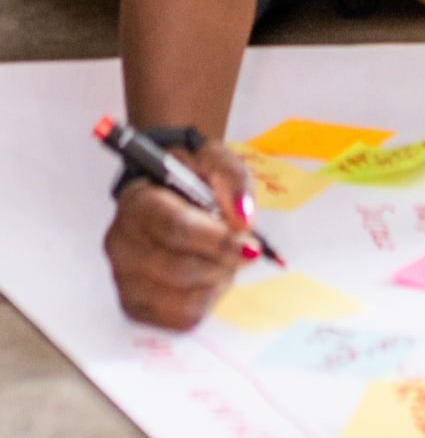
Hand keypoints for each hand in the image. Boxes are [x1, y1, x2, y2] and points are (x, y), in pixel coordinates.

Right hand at [104, 140, 251, 329]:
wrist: (167, 193)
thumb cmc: (190, 178)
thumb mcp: (213, 160)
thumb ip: (232, 181)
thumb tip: (243, 219)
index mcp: (135, 202)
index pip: (174, 228)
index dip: (216, 239)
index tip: (248, 241)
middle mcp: (121, 244)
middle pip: (180, 269)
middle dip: (222, 262)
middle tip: (244, 250)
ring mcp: (124, 280)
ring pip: (184, 301)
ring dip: (217, 282)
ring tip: (224, 261)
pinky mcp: (135, 308)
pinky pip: (182, 320)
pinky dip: (207, 301)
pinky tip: (209, 278)